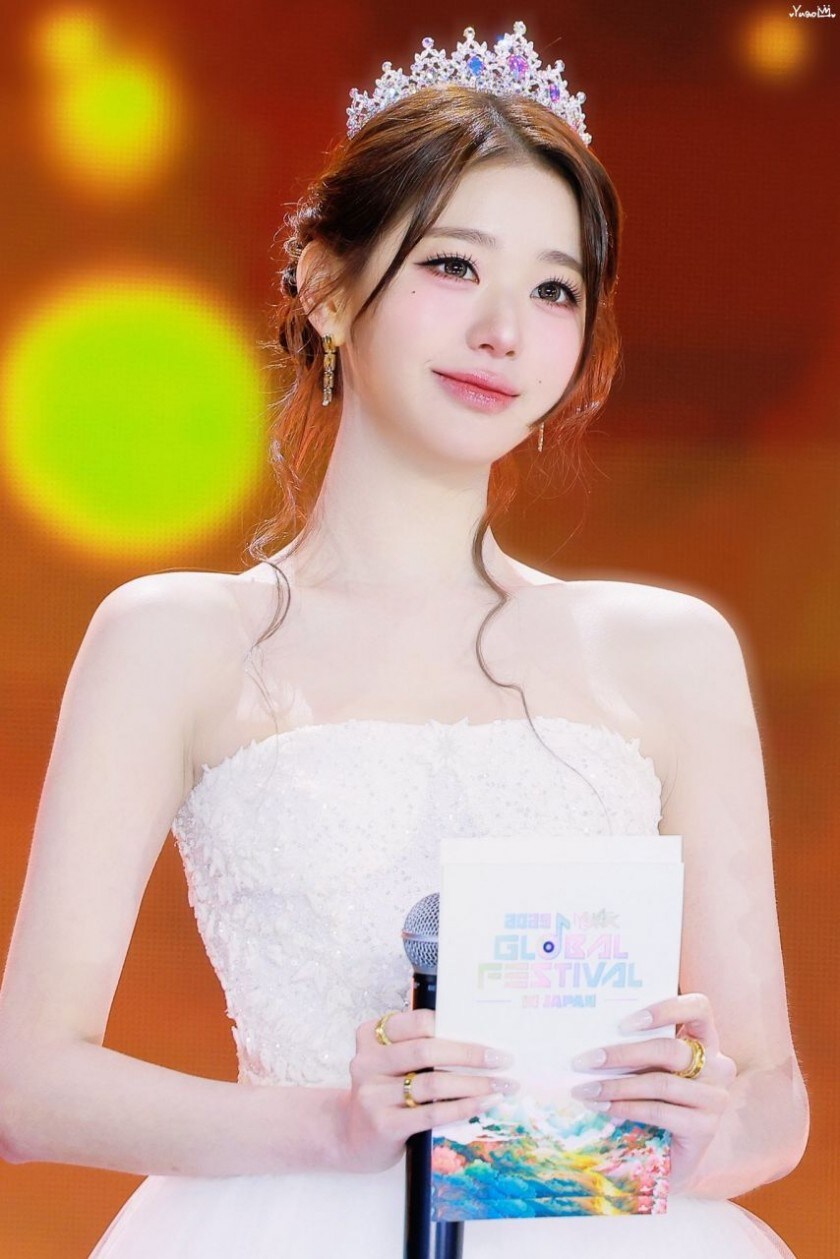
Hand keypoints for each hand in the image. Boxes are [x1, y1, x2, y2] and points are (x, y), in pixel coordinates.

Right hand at [335, 1009, 516, 1173]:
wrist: (351, 1137)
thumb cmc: (384, 1093)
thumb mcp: (392, 1062)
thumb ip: (419, 1046)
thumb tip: (477, 1038)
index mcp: (372, 1035)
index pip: (418, 1021)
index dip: (454, 1025)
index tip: (486, 1033)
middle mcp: (368, 1061)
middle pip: (427, 1050)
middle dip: (471, 1054)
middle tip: (502, 1059)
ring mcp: (373, 1094)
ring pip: (433, 1083)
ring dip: (474, 1084)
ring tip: (501, 1086)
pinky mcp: (383, 1124)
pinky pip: (431, 1113)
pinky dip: (462, 1108)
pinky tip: (483, 1105)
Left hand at [569, 992, 736, 1191]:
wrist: (670, 1158)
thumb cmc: (655, 1101)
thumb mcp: (649, 1068)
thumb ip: (638, 1049)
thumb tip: (591, 1034)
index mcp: (705, 1040)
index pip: (699, 1008)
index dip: (666, 1008)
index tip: (624, 1022)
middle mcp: (718, 1065)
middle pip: (669, 1049)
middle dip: (621, 1054)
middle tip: (585, 1060)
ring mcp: (715, 1098)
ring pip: (660, 1082)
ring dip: (616, 1086)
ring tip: (585, 1089)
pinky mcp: (706, 1127)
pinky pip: (659, 1111)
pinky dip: (626, 1108)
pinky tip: (603, 1108)